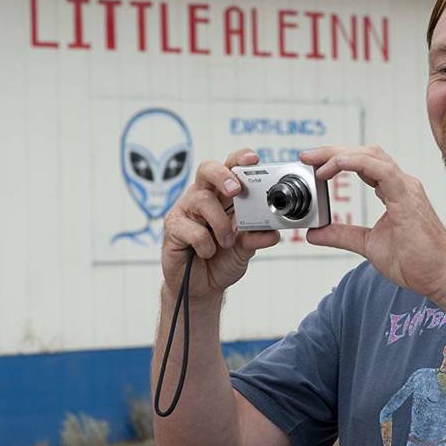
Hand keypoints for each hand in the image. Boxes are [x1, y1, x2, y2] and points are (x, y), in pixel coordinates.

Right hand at [161, 149, 279, 301]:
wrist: (202, 287)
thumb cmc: (222, 260)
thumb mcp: (245, 249)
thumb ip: (257, 237)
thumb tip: (272, 232)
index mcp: (224, 196)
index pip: (230, 167)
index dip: (240, 158)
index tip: (254, 159)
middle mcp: (204, 197)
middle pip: (208, 169)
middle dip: (223, 175)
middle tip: (236, 190)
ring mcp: (186, 210)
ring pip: (202, 200)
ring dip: (220, 223)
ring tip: (227, 242)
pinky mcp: (173, 226)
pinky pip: (191, 228)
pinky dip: (205, 243)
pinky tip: (207, 252)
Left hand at [300, 145, 445, 312]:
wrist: (442, 277)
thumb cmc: (417, 262)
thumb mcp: (368, 245)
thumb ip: (343, 235)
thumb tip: (315, 233)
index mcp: (394, 191)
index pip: (363, 163)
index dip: (337, 159)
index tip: (313, 164)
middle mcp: (401, 184)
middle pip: (365, 153)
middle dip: (334, 151)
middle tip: (308, 157)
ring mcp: (406, 188)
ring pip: (372, 156)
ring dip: (341, 154)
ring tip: (318, 163)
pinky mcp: (407, 197)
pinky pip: (382, 170)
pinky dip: (358, 162)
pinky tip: (339, 163)